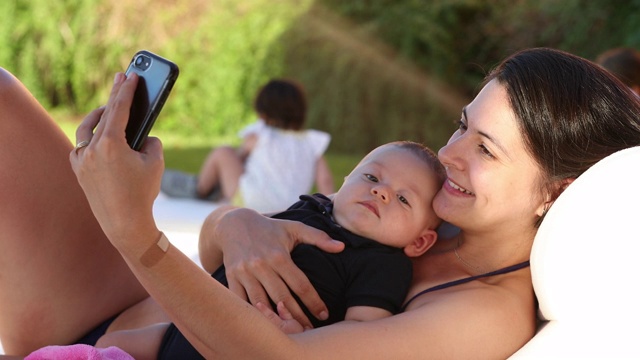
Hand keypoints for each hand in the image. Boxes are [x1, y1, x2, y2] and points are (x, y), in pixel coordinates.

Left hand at [69, 73, 162, 244]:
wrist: (124, 224)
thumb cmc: (143, 194)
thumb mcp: (155, 163)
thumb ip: (150, 142)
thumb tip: (143, 136)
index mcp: (111, 144)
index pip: (120, 109)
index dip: (127, 90)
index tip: (132, 75)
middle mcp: (92, 149)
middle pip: (105, 114)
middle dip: (115, 95)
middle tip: (121, 78)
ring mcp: (82, 160)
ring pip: (88, 128)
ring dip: (99, 115)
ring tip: (108, 106)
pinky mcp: (78, 170)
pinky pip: (82, 146)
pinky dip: (91, 137)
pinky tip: (99, 133)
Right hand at [213, 207, 343, 328]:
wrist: (234, 224)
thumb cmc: (270, 228)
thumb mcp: (294, 228)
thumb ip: (318, 237)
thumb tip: (341, 247)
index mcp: (279, 256)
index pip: (300, 284)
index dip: (313, 301)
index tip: (324, 314)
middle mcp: (261, 265)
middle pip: (282, 298)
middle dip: (298, 316)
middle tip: (310, 329)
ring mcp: (245, 273)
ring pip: (262, 303)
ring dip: (276, 319)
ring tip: (290, 330)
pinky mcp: (232, 278)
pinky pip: (242, 301)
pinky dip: (253, 313)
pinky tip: (265, 323)